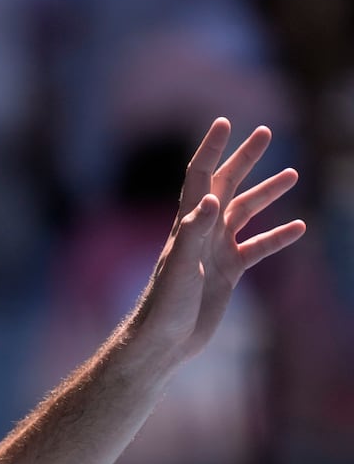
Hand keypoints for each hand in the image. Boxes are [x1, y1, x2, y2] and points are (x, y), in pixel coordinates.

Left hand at [134, 118, 305, 362]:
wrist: (163, 342)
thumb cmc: (164, 305)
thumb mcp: (180, 265)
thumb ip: (195, 231)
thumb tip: (213, 197)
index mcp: (186, 224)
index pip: (199, 176)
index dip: (212, 148)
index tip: (225, 122)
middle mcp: (200, 232)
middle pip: (225, 186)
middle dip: (244, 159)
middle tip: (266, 132)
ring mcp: (214, 252)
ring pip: (245, 214)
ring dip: (267, 194)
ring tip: (292, 174)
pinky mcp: (226, 274)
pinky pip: (257, 249)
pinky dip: (277, 237)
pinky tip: (300, 227)